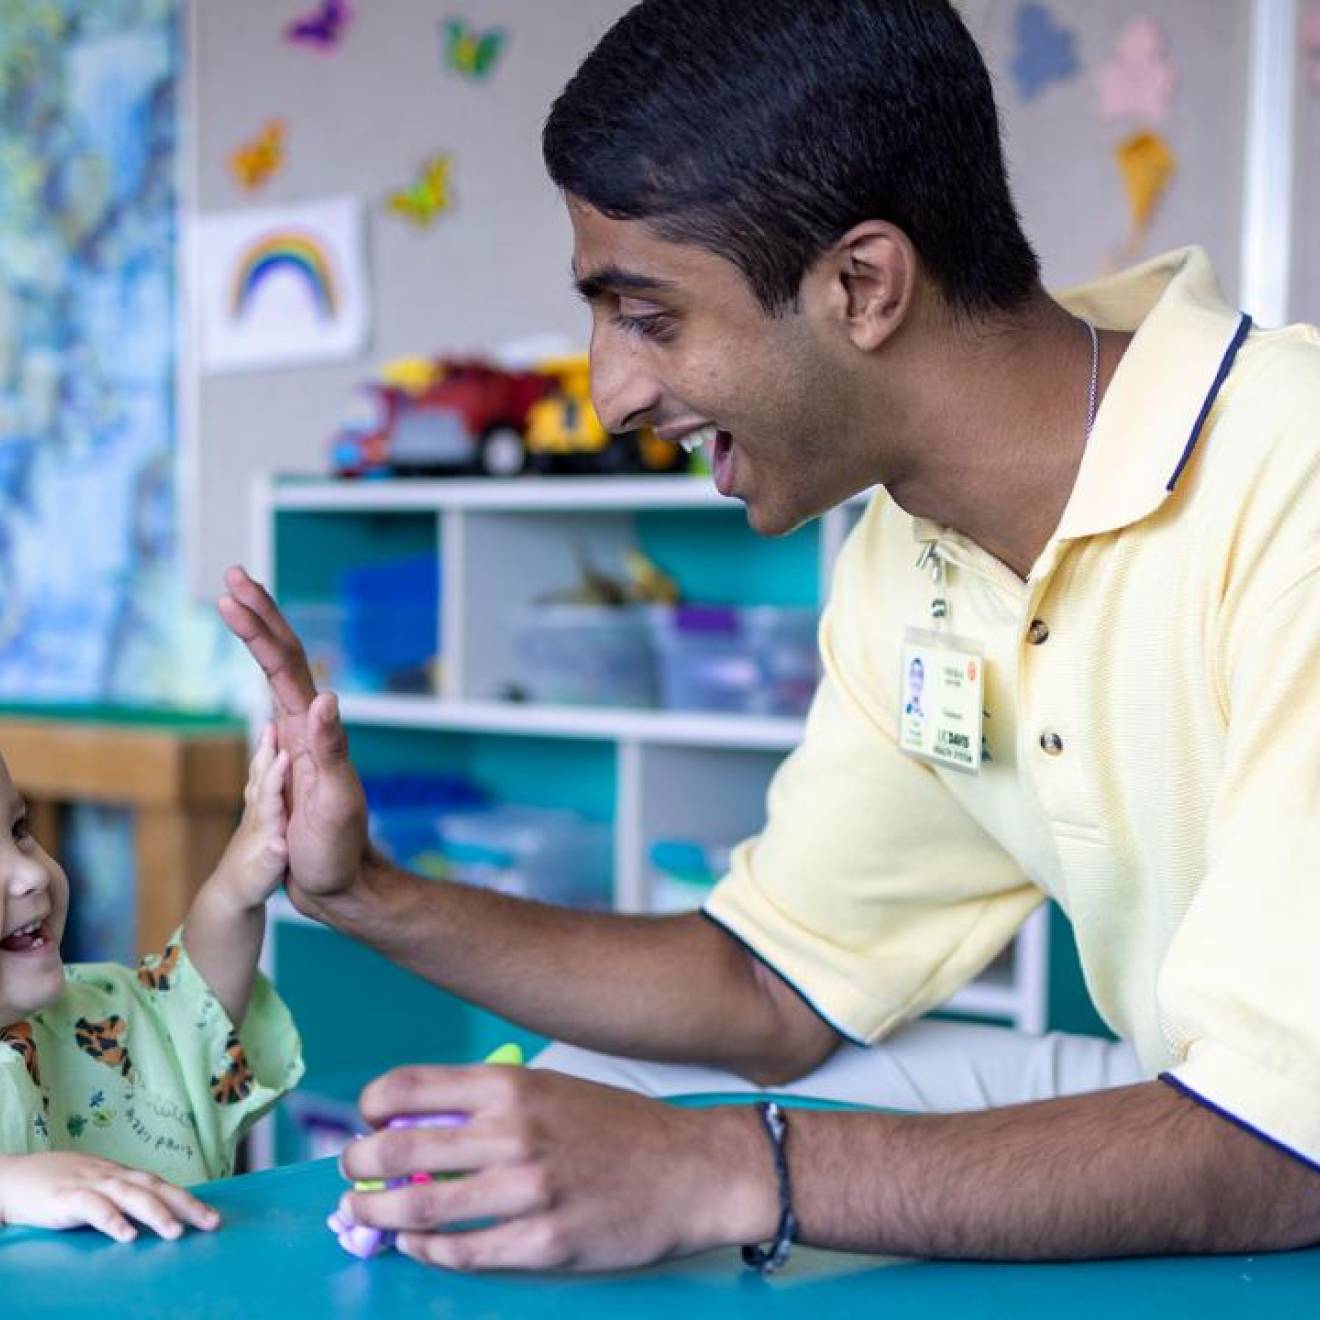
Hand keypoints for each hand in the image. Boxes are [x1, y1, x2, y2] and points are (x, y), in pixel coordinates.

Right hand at [0, 1152, 219, 1241]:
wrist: (11, 1178)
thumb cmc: (56, 1185)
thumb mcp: (93, 1187)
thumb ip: (119, 1197)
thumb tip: (151, 1212)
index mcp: (120, 1175)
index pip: (162, 1186)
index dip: (188, 1200)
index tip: (213, 1218)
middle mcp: (111, 1176)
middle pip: (155, 1188)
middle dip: (186, 1206)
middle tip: (211, 1223)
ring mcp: (90, 1184)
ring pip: (130, 1195)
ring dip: (155, 1213)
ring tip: (175, 1232)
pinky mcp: (65, 1198)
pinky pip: (92, 1207)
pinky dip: (111, 1220)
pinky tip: (126, 1236)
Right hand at [217, 567, 367, 912]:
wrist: (344, 884)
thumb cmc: (338, 850)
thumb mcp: (336, 804)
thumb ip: (331, 752)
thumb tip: (327, 698)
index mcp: (312, 730)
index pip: (285, 664)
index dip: (259, 626)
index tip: (232, 593)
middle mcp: (309, 725)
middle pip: (284, 655)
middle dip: (259, 612)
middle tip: (232, 575)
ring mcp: (302, 737)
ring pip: (281, 670)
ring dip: (261, 631)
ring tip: (238, 601)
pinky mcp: (294, 754)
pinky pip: (277, 695)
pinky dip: (265, 667)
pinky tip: (261, 658)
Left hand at [337, 1065, 776, 1271]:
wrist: (692, 1169)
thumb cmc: (619, 1127)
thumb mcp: (554, 1090)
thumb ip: (491, 1105)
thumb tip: (422, 1126)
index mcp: (513, 1085)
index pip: (411, 1086)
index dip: (374, 1104)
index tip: (367, 1118)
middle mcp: (514, 1132)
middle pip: (402, 1148)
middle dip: (361, 1163)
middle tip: (353, 1173)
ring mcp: (527, 1191)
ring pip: (420, 1209)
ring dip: (379, 1216)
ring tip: (365, 1216)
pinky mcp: (543, 1243)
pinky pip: (463, 1252)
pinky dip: (429, 1252)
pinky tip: (422, 1247)